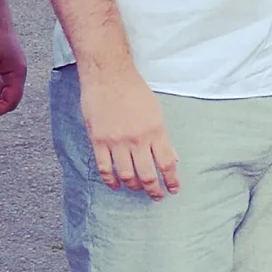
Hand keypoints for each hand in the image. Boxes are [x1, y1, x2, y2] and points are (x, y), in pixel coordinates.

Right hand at [77, 62, 178, 197]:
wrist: (108, 75)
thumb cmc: (134, 91)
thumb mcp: (156, 112)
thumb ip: (162, 137)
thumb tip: (172, 159)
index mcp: (156, 131)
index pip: (167, 164)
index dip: (171, 180)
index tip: (173, 190)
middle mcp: (137, 139)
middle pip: (147, 175)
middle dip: (154, 190)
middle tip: (157, 196)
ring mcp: (116, 141)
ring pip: (126, 175)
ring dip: (134, 187)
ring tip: (138, 190)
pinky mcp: (98, 141)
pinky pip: (104, 168)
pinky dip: (111, 181)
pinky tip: (116, 185)